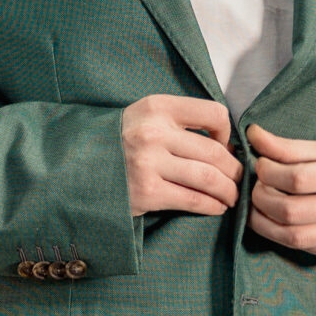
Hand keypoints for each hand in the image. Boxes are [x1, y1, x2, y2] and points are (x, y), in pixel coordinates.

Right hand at [121, 94, 242, 217]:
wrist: (77, 167)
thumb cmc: (120, 143)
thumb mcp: (145, 117)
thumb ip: (179, 123)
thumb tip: (226, 144)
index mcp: (157, 107)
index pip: (214, 114)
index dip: (228, 133)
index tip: (225, 146)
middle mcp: (154, 133)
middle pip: (215, 153)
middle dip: (234, 171)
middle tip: (238, 181)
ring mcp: (149, 164)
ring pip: (209, 178)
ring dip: (228, 191)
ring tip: (231, 197)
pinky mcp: (147, 193)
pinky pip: (193, 200)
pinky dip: (212, 206)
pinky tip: (216, 208)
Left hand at [244, 124, 315, 259]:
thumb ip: (291, 147)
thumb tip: (253, 135)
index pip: (298, 178)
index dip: (268, 172)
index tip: (261, 165)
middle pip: (291, 210)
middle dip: (261, 198)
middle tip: (256, 187)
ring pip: (293, 236)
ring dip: (263, 222)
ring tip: (258, 206)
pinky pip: (303, 249)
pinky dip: (280, 235)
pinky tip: (276, 221)